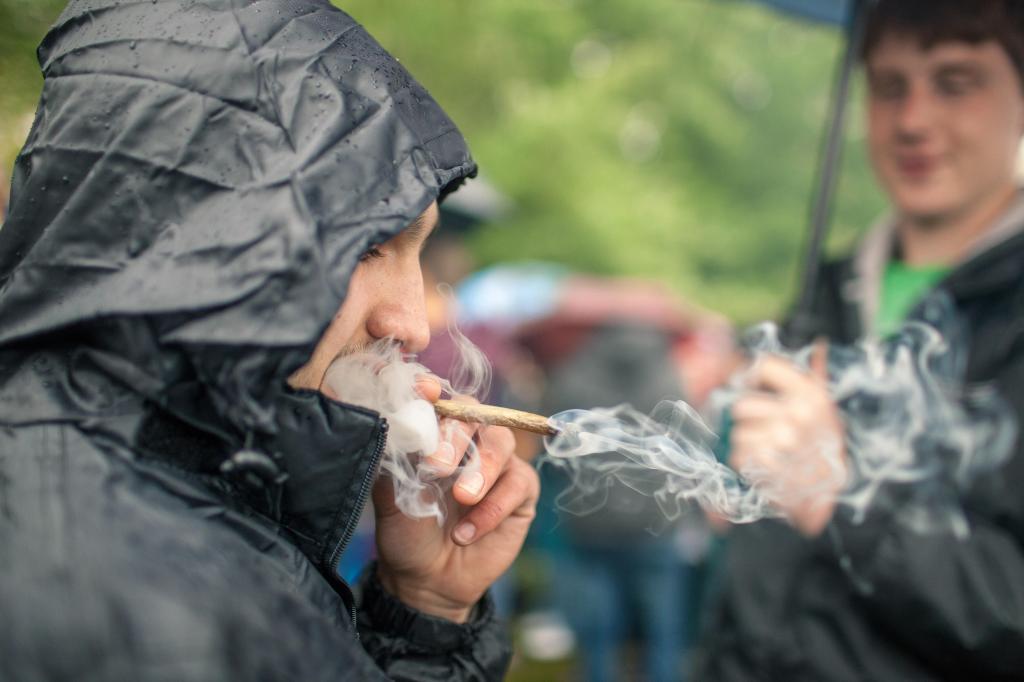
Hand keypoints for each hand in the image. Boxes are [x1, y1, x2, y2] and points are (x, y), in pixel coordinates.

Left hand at [373, 384, 539, 622]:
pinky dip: (491, 509)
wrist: (426, 580)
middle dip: (457, 436)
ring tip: (463, 499)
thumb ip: (396, 455)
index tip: (425, 392)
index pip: (440, 400)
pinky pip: (516, 485)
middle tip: (437, 467)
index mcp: (436, 433)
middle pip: (474, 414)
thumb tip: (395, 419)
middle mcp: (469, 441)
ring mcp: (498, 464)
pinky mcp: (520, 492)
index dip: (433, 392)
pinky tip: (466, 533)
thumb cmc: (407, 531)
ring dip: (482, 470)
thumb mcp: (391, 494)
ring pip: (501, 443)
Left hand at [729, 343, 846, 535]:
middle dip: (748, 420)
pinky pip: (737, 455)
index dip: (751, 376)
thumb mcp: (828, 410)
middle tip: (765, 431)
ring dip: (747, 444)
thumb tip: (820, 345)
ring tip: (768, 452)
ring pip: (738, 433)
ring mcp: (781, 442)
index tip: (751, 387)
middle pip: (742, 405)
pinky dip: (746, 463)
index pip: (764, 367)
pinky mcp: (767, 467)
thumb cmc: (826, 448)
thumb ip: (818, 377)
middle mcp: (797, 415)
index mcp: (811, 395)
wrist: (834, 496)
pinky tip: (764, 467)